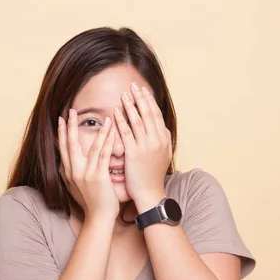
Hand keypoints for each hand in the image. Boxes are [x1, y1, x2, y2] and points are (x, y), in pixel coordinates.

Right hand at [58, 109, 119, 219]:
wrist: (98, 218)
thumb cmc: (91, 203)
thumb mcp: (76, 187)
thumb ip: (71, 173)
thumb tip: (65, 163)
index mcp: (69, 172)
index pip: (63, 148)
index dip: (62, 132)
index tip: (61, 118)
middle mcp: (74, 171)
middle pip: (71, 144)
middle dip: (71, 126)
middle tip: (72, 111)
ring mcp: (86, 174)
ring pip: (90, 147)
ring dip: (97, 130)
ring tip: (103, 117)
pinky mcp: (98, 177)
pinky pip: (103, 155)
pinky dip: (107, 141)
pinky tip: (112, 131)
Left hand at [114, 83, 171, 212]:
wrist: (150, 193)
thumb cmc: (153, 175)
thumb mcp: (163, 154)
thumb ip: (162, 139)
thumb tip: (160, 126)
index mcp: (163, 139)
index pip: (156, 115)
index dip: (150, 102)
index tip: (144, 91)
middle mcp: (157, 140)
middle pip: (148, 114)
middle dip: (140, 98)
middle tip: (133, 86)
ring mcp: (146, 146)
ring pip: (138, 121)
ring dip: (130, 106)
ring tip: (124, 94)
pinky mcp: (134, 153)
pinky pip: (126, 133)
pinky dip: (121, 121)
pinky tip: (115, 112)